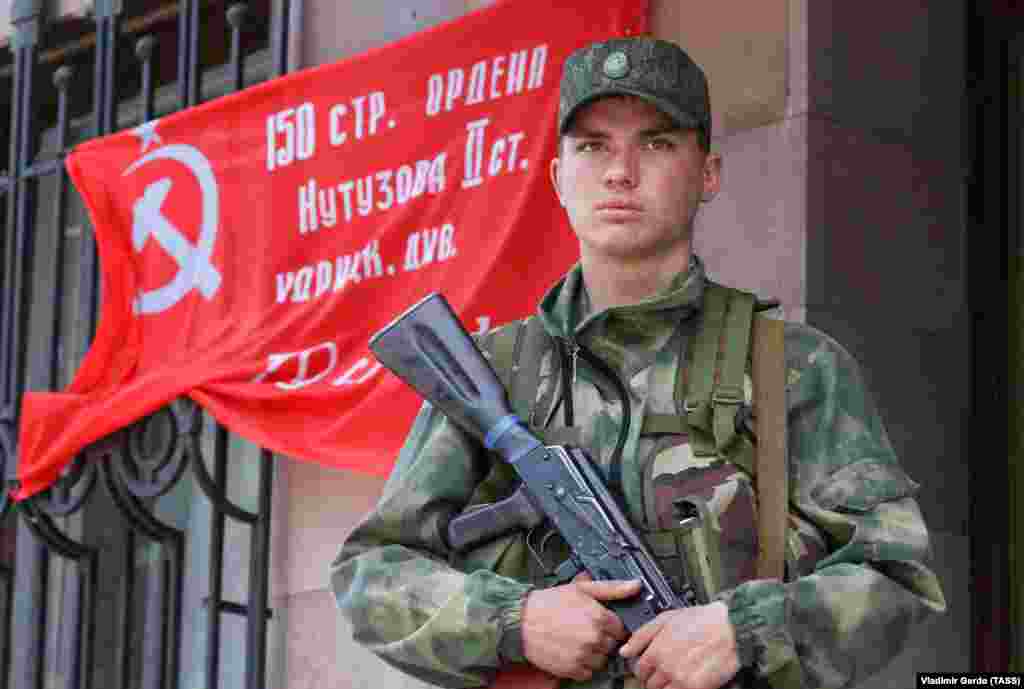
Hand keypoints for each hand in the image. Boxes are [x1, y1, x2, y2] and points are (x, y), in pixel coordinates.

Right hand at [521, 573, 641, 680]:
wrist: (520, 621)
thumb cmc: (549, 603)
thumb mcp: (581, 589)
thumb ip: (612, 588)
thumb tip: (636, 585)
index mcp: (599, 617)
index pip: (621, 629)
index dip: (610, 625)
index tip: (599, 622)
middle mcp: (594, 638)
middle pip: (612, 645)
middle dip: (602, 639)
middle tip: (583, 630)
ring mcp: (583, 656)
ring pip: (601, 660)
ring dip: (593, 653)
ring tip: (576, 641)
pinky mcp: (572, 670)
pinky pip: (587, 673)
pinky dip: (581, 665)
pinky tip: (570, 651)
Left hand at [618, 602, 739, 688]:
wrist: (731, 629)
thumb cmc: (702, 621)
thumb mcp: (667, 618)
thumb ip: (642, 635)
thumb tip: (624, 650)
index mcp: (655, 650)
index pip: (638, 669)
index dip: (643, 668)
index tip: (650, 667)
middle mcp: (664, 667)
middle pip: (649, 684)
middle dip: (654, 678)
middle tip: (666, 671)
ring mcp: (679, 679)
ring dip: (666, 686)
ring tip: (677, 675)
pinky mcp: (694, 688)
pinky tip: (687, 680)